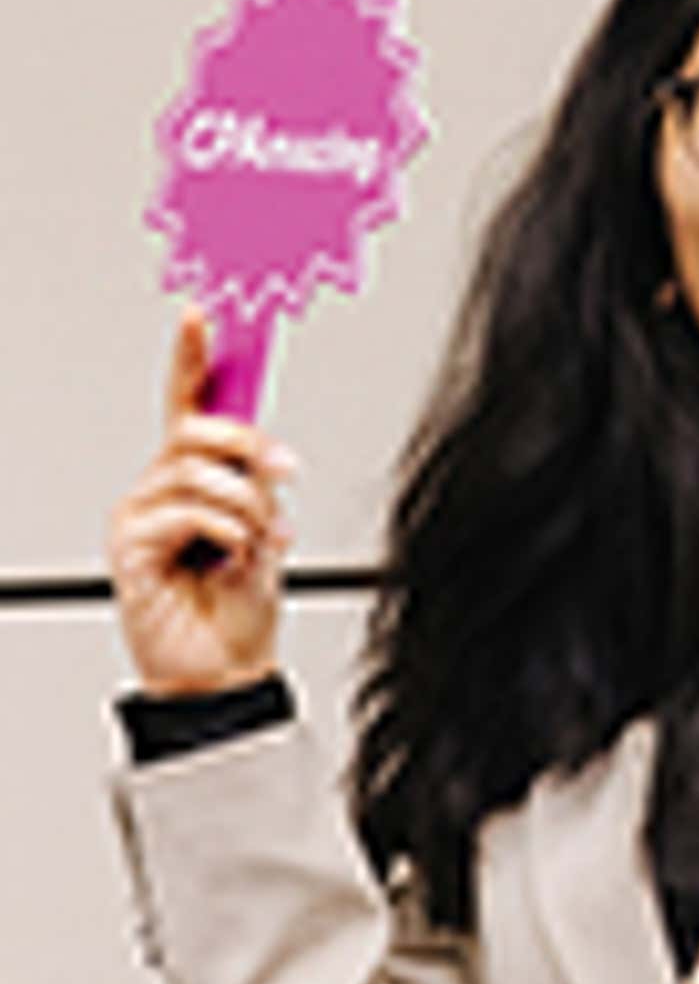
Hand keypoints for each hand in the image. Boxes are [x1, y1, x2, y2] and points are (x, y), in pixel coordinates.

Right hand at [105, 310, 292, 698]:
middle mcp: (161, 489)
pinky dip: (227, 534)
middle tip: (283, 471)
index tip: (203, 313)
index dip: (193, 355)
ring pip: (200, 473)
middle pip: (197, 430)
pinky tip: (229, 560)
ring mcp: (141, 516)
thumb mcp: (267, 533)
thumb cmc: (240, 606)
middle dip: (249, 445)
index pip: (189, 404)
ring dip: (247, 507)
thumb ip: (261, 488)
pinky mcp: (130, 546)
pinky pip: (187, 513)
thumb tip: (268, 457)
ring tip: (254, 545)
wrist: (224, 670)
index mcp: (196, 478)